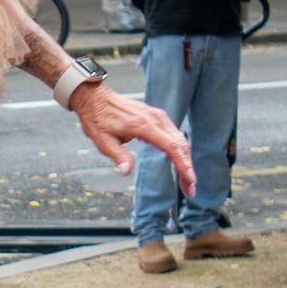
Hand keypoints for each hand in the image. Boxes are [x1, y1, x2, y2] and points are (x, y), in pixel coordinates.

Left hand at [69, 79, 195, 194]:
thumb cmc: (98, 120)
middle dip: (187, 167)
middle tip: (191, 188)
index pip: (171, 146)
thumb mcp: (103, 142)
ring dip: (186, 159)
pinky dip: (180, 149)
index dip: (182, 164)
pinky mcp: (157, 116)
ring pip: (180, 139)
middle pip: (180, 144)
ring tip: (187, 179)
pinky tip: (180, 162)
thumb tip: (126, 172)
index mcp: (143, 125)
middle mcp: (155, 118)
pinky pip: (174, 133)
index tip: (190, 179)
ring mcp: (158, 116)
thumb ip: (118, 156)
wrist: (96, 99)